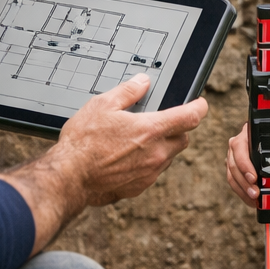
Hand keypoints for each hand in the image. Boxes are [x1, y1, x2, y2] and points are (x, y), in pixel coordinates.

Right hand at [0, 74, 209, 252]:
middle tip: (159, 123)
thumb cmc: (83, 142)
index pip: (190, 117)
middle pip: (183, 139)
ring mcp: (149, 173)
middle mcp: (156, 153)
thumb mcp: (102, 105)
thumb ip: (128, 91)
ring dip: (161, 147)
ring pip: (168, 157)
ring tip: (136, 141)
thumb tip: (143, 82)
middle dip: (177, 129)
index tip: (200, 103)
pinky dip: (147, 164)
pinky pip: (152, 172)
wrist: (69, 177)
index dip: (199, 107)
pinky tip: (127, 159)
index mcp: (151, 130)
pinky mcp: (139, 187)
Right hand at [225, 114, 269, 207]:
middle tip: (256, 194)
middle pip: (233, 164)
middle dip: (244, 182)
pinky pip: (235, 181)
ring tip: (254, 200)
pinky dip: (243, 192)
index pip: (240, 147)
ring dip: (242, 190)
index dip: (244, 164)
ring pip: (232, 175)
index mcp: (248, 133)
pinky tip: (252, 200)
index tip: (254, 178)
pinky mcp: (236, 168)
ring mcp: (234, 156)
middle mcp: (237, 144)